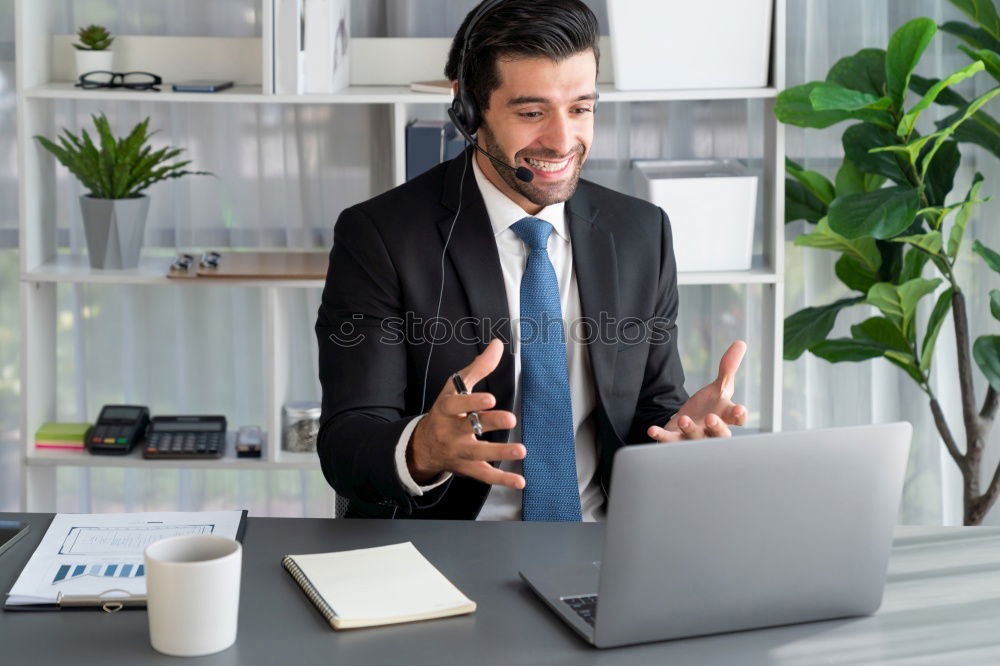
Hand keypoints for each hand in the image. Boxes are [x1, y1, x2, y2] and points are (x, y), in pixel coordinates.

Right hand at [407, 338, 525, 488]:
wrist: (423, 445)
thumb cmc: (445, 412)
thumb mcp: (455, 388)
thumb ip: (478, 368)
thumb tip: (498, 345)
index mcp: (446, 410)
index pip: (457, 405)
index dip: (473, 402)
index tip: (490, 398)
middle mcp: (450, 432)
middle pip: (470, 428)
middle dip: (490, 423)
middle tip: (510, 419)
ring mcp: (458, 452)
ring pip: (478, 454)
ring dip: (500, 452)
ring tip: (521, 450)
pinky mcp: (467, 468)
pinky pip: (485, 475)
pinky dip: (502, 480)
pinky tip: (519, 481)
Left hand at [648, 340, 747, 441]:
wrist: (689, 425)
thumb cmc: (710, 408)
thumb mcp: (719, 388)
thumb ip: (728, 368)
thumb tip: (741, 342)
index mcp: (725, 417)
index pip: (736, 418)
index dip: (739, 415)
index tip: (739, 410)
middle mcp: (712, 431)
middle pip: (719, 434)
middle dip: (716, 428)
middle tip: (712, 418)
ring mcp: (694, 438)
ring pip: (695, 438)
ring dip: (690, 430)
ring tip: (683, 419)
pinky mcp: (676, 440)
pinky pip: (669, 441)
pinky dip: (661, 436)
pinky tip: (652, 430)